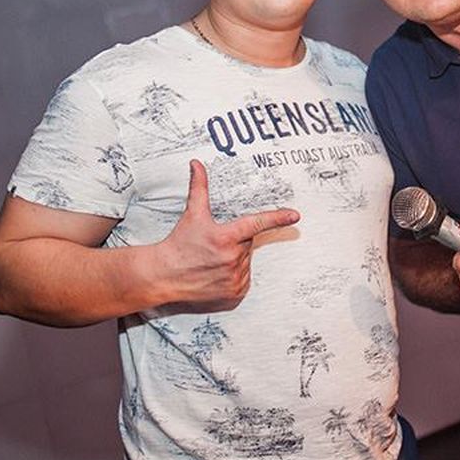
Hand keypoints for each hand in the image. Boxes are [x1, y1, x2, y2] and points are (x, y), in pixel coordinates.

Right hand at [156, 160, 299, 307]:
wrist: (164, 275)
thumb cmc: (179, 245)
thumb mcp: (192, 214)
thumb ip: (199, 187)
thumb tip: (197, 165)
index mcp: (225, 237)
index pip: (256, 223)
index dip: (277, 218)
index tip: (294, 215)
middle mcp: (232, 259)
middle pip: (247, 243)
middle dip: (235, 241)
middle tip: (215, 244)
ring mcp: (234, 278)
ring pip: (245, 261)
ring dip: (234, 258)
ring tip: (212, 259)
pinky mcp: (234, 294)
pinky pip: (243, 279)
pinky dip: (234, 275)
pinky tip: (216, 272)